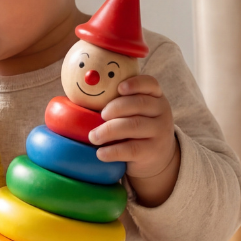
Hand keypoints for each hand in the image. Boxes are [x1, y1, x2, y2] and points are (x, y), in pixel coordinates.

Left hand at [88, 74, 179, 207]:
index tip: (119, 87)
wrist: (156, 157)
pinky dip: (113, 151)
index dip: (135, 83)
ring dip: (109, 130)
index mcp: (155, 97)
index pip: (150, 84)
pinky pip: (132, 149)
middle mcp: (162, 112)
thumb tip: (78, 99)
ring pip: (134, 126)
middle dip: (115, 108)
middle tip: (100, 115)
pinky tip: (101, 153)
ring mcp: (160, 132)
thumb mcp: (135, 112)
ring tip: (93, 137)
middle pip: (139, 104)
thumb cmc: (136, 128)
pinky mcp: (153, 152)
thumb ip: (117, 102)